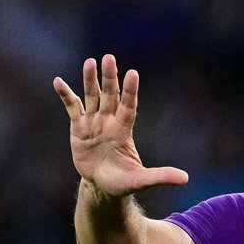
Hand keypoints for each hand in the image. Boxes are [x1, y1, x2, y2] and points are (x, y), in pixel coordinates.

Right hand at [53, 55, 187, 197]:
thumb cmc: (122, 181)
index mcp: (124, 130)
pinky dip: (65, 95)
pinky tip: (58, 81)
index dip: (130, 92)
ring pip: (91, 96)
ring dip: (90, 80)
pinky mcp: (78, 127)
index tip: (132, 73)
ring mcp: (93, 122)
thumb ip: (160, 176)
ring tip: (90, 62)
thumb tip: (186, 179)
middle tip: (109, 58)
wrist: (101, 185)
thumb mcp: (141, 180)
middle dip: (109, 78)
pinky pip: (72, 107)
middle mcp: (109, 121)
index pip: (128, 107)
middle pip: (110, 96)